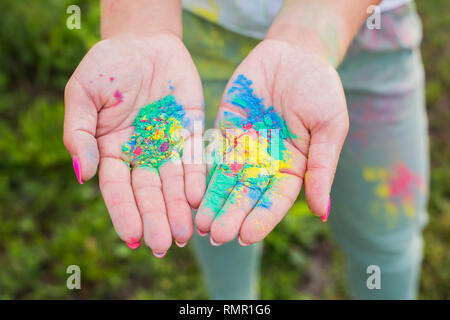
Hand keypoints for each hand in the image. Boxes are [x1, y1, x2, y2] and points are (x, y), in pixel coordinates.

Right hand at [63, 33, 204, 255]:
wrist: (145, 42)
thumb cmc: (109, 66)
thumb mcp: (83, 94)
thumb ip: (79, 133)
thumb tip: (83, 174)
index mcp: (111, 151)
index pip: (117, 189)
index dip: (125, 213)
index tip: (132, 238)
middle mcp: (141, 155)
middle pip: (149, 193)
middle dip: (157, 219)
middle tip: (165, 244)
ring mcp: (167, 146)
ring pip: (174, 184)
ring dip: (179, 209)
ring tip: (186, 234)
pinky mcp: (191, 132)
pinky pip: (195, 159)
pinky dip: (197, 178)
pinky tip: (198, 198)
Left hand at [196, 39, 348, 245]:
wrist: (295, 54)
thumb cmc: (320, 89)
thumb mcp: (329, 127)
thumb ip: (321, 168)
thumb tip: (322, 213)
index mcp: (293, 169)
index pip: (275, 201)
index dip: (261, 218)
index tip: (246, 236)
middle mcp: (265, 165)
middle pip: (246, 196)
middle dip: (231, 216)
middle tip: (215, 236)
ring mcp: (244, 149)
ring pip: (226, 182)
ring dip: (213, 203)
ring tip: (199, 225)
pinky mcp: (225, 132)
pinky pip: (211, 156)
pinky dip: (202, 175)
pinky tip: (190, 193)